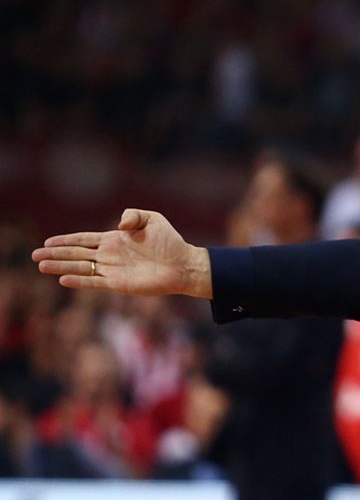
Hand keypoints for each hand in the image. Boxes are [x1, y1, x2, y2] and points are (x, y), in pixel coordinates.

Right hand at [32, 209, 212, 298]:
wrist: (183, 264)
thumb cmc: (170, 241)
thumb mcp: (152, 219)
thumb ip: (132, 215)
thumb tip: (118, 224)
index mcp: (114, 240)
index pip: (83, 239)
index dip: (65, 240)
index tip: (47, 241)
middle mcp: (110, 255)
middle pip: (76, 254)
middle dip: (55, 254)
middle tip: (35, 255)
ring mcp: (113, 270)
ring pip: (81, 268)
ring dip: (61, 267)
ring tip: (41, 266)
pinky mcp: (119, 284)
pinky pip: (95, 282)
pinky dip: (80, 281)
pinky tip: (64, 280)